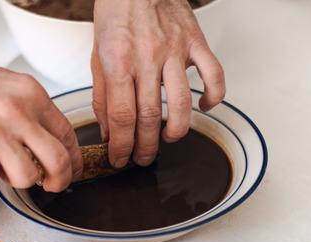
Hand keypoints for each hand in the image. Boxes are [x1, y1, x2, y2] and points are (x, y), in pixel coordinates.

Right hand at [0, 49, 82, 192]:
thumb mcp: (7, 86)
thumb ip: (29, 113)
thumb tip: (44, 149)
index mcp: (31, 94)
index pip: (67, 135)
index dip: (73, 161)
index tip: (69, 172)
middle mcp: (16, 111)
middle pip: (57, 161)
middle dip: (58, 182)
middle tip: (49, 186)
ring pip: (25, 178)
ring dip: (14, 181)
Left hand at [91, 0, 225, 167]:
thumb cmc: (117, 12)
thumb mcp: (97, 55)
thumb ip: (103, 95)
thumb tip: (108, 131)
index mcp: (119, 60)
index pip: (121, 116)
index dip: (121, 145)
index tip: (120, 158)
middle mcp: (147, 57)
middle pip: (151, 115)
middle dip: (146, 146)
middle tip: (143, 158)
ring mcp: (175, 50)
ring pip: (182, 102)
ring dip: (177, 130)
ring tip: (168, 139)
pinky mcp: (196, 42)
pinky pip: (213, 75)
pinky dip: (214, 97)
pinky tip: (205, 107)